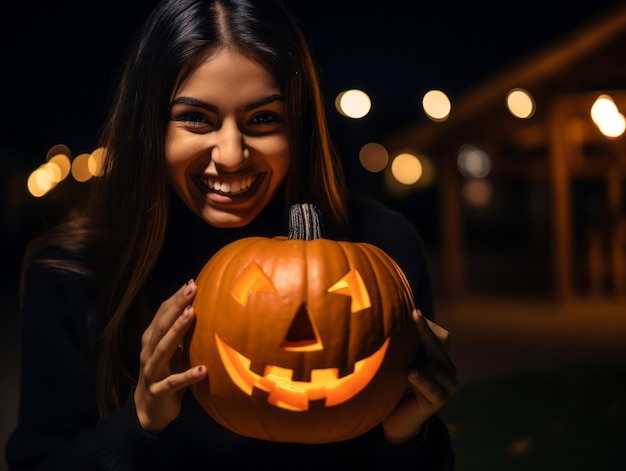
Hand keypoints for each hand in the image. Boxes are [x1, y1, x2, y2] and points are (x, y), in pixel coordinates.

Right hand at [134, 280, 206, 433]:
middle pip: (161, 326)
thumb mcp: (172, 352)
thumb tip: (199, 309)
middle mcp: (148, 352)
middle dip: (176, 306)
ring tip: (192, 315)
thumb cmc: (165, 374)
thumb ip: (180, 333)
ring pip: (163, 349)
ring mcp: (152, 372)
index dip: (175, 299)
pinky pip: (173, 383)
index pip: (161, 315)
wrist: (148, 410)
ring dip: (177, 331)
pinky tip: (203, 371)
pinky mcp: (159, 391)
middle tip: (192, 289)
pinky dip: (187, 376)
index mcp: (151, 340)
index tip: (192, 283)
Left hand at [382, 309, 456, 443]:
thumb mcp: (402, 360)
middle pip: (438, 346)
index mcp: (440, 357)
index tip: (413, 312)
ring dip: (417, 361)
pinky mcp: (440, 400)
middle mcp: (448, 369)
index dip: (428, 326)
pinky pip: (432, 387)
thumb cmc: (396, 384)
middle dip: (424, 334)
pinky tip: (411, 373)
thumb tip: (400, 316)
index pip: (441, 336)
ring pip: (434, 364)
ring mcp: (447, 385)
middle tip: (413, 317)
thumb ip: (406, 343)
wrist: (396, 418)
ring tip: (402, 362)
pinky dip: (421, 380)